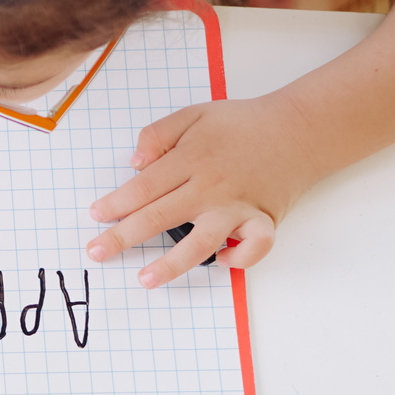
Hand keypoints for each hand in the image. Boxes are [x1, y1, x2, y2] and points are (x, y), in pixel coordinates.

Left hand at [85, 95, 321, 287]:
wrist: (298, 129)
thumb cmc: (241, 125)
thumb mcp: (194, 114)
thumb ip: (158, 134)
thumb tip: (134, 163)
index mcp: (191, 158)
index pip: (143, 187)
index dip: (116, 204)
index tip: (96, 216)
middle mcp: (211, 186)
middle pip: (159, 216)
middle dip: (123, 237)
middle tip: (97, 252)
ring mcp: (238, 207)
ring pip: (200, 242)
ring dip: (171, 264)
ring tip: (145, 279)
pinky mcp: (264, 220)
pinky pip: (254, 248)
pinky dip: (240, 259)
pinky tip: (221, 260)